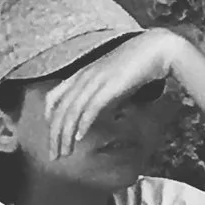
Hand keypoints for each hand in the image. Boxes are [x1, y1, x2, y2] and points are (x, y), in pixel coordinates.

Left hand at [39, 29, 183, 161]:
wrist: (154, 49)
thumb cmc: (136, 66)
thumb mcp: (112, 82)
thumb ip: (102, 97)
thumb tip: (101, 115)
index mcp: (81, 74)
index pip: (53, 99)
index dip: (49, 120)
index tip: (52, 138)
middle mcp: (82, 77)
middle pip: (59, 111)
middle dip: (54, 136)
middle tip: (55, 155)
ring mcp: (94, 81)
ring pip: (71, 113)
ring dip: (65, 136)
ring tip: (65, 153)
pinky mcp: (108, 86)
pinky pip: (89, 108)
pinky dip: (82, 124)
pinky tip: (80, 137)